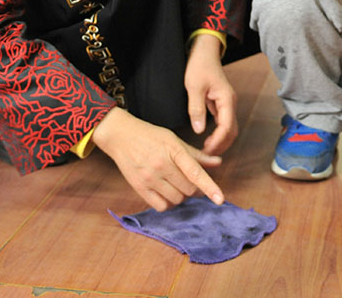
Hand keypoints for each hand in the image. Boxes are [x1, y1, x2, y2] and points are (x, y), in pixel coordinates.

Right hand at [93, 107, 224, 210]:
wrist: (121, 136)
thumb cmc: (151, 136)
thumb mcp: (175, 140)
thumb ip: (197, 154)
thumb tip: (218, 163)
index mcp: (173, 150)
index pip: (195, 172)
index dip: (209, 187)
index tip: (220, 199)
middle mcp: (161, 165)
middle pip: (189, 189)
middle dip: (194, 188)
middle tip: (189, 180)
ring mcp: (149, 177)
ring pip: (177, 199)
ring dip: (181, 196)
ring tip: (175, 184)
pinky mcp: (139, 187)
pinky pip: (161, 206)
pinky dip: (167, 203)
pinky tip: (165, 192)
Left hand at [184, 34, 237, 155]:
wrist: (205, 52)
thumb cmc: (200, 66)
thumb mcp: (194, 87)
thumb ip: (196, 109)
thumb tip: (199, 130)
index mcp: (227, 99)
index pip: (227, 127)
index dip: (218, 141)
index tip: (206, 151)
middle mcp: (230, 103)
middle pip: (232, 131)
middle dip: (221, 145)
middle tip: (205, 156)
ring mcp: (227, 104)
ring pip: (229, 128)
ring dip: (221, 141)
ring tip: (206, 151)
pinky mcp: (222, 104)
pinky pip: (224, 123)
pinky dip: (218, 134)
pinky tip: (208, 139)